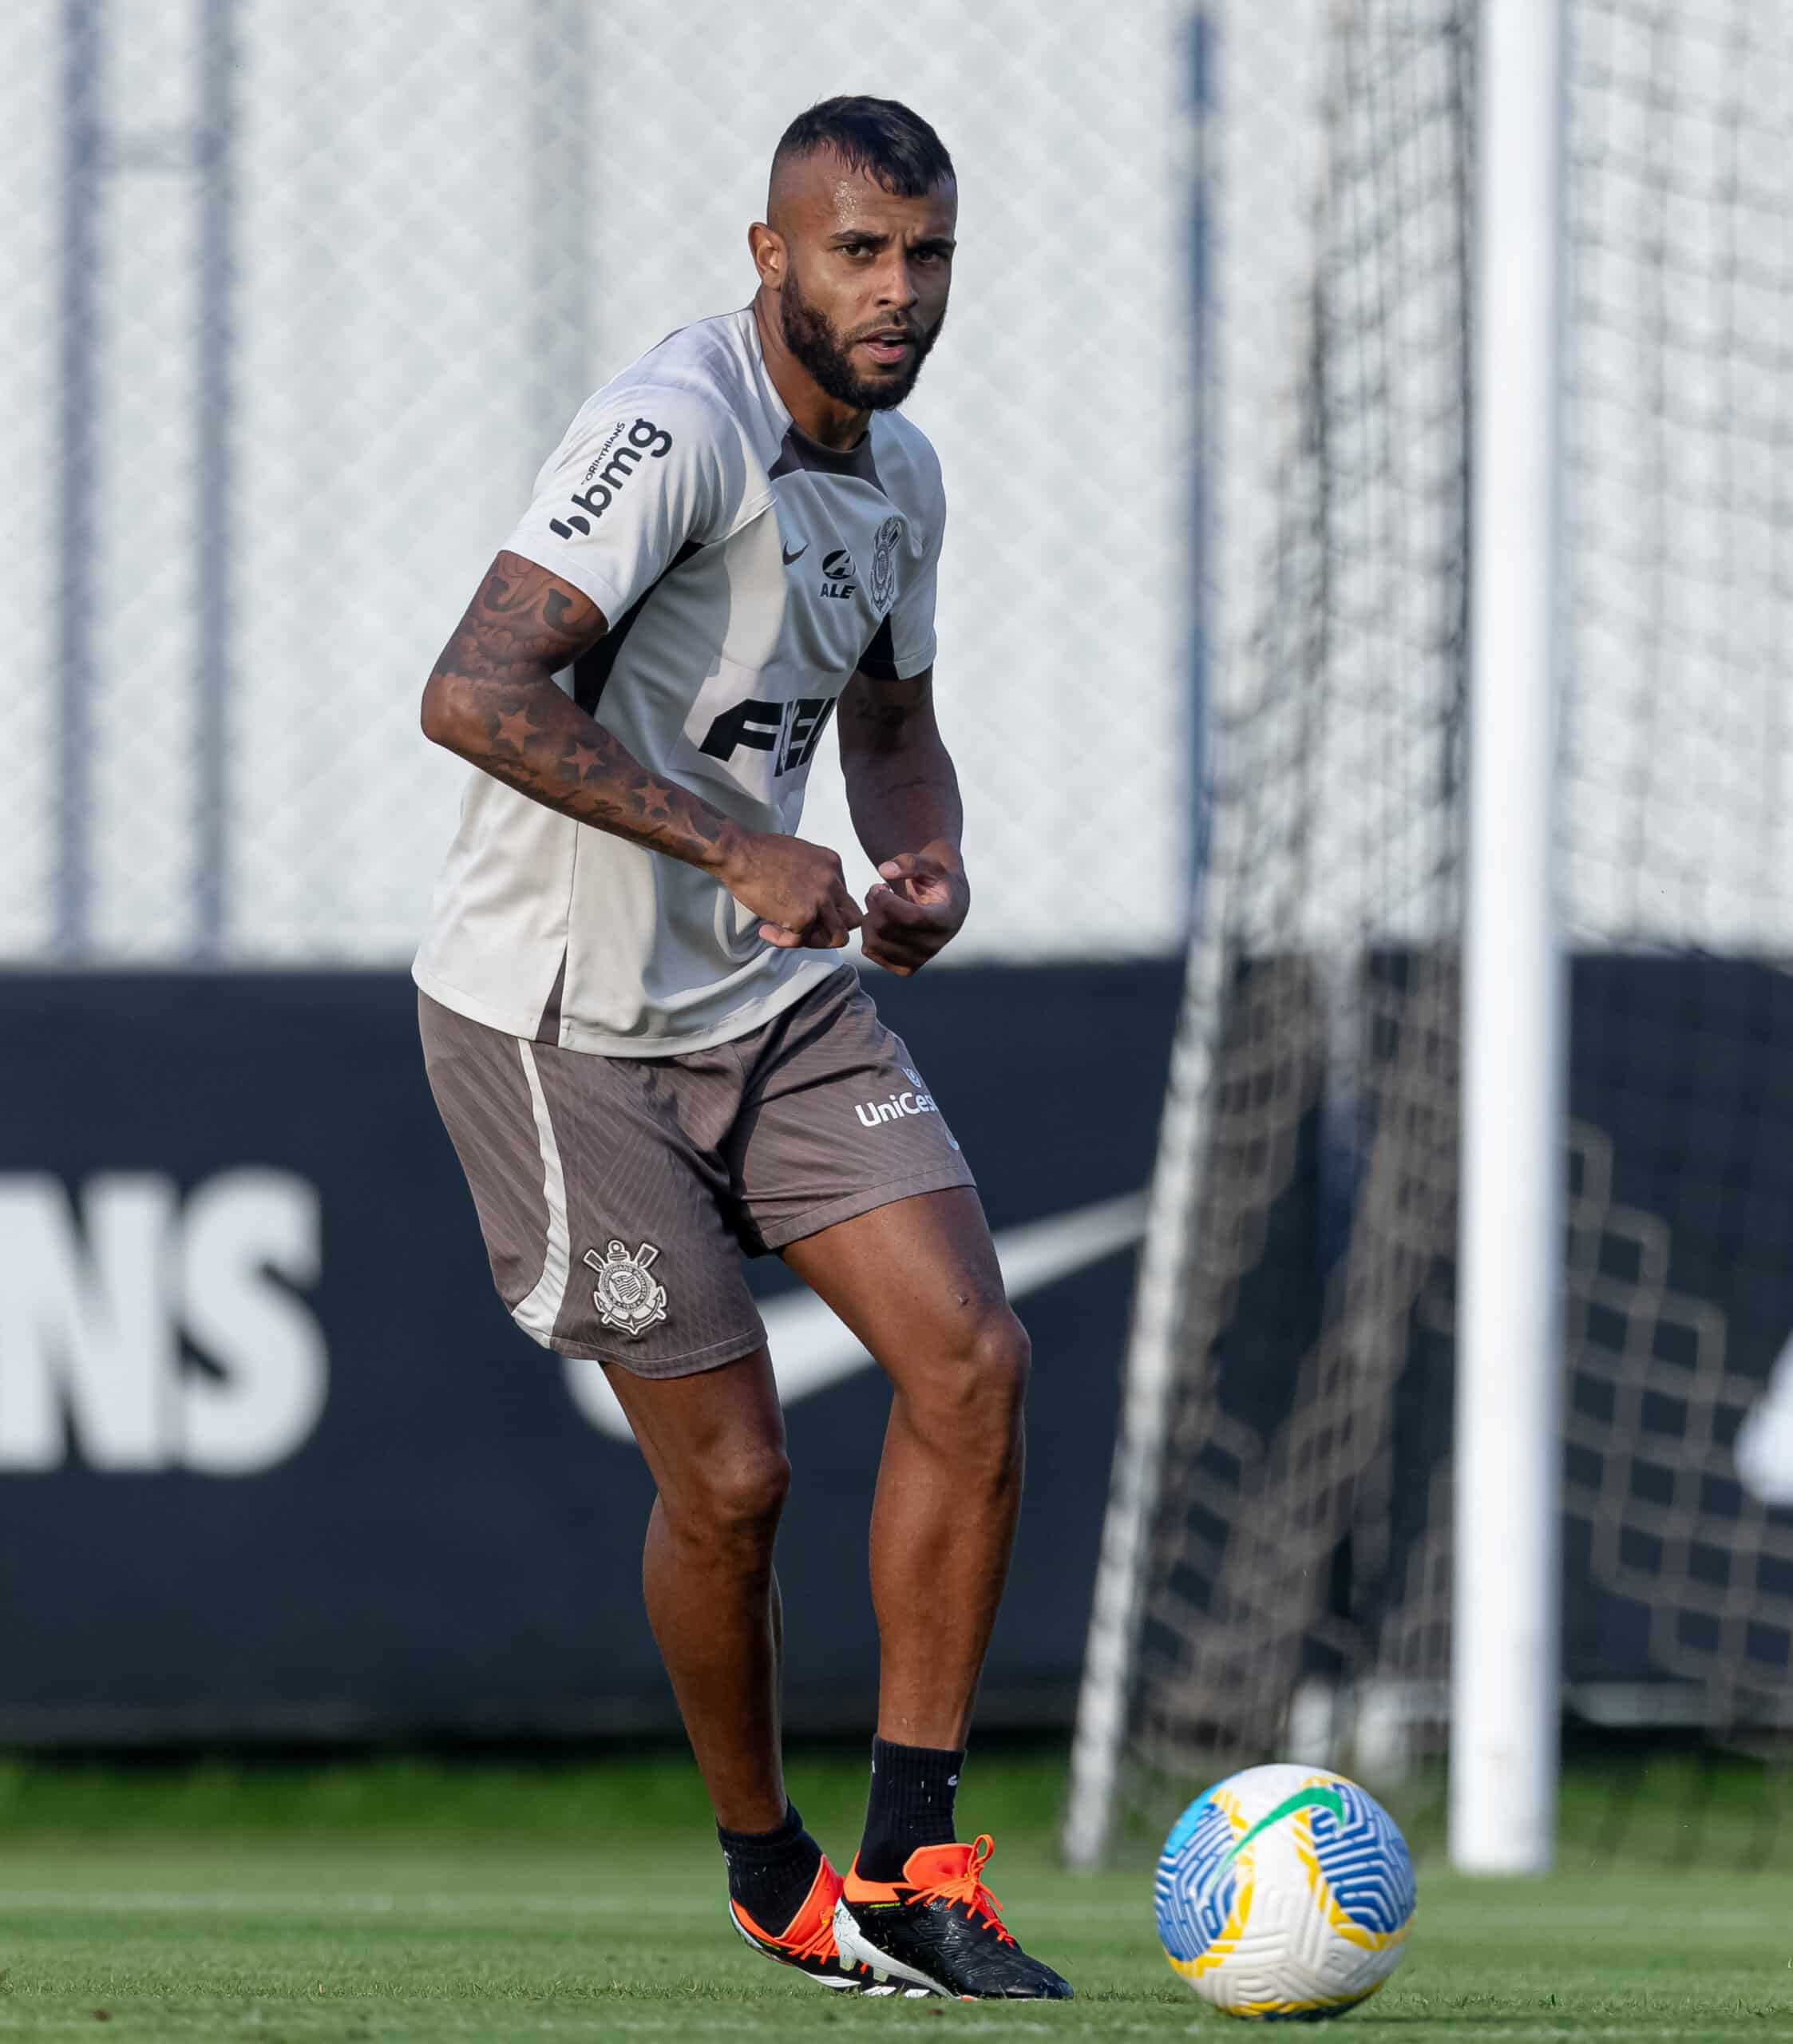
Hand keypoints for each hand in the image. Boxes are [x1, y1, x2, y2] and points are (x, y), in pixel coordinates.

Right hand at [715, 828, 863, 949]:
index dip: (826, 910)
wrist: (739, 853)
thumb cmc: (759, 853)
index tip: (803, 909)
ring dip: (813, 941)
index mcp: (832, 864)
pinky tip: (765, 930)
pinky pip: (801, 941)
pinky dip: (782, 941)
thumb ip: (813, 877)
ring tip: (789, 934)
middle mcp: (833, 881)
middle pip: (852, 919)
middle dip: (831, 928)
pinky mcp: (805, 915)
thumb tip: (810, 898)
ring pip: (838, 937)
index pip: (844, 898)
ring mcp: (821, 899)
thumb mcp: (800, 856)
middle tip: (806, 929)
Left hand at [860, 845, 968, 975]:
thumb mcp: (930, 864)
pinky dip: (868, 933)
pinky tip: (880, 920)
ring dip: (868, 918)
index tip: (880, 886)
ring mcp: (920, 960)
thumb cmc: (936, 881)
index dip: (887, 901)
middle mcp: (935, 945)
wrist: (946, 905)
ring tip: (879, 904)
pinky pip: (872, 952)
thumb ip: (910, 862)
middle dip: (874, 905)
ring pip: (875, 942)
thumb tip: (884, 869)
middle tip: (877, 889)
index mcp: (945, 919)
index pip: (911, 917)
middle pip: (887, 929)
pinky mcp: (905, 968)